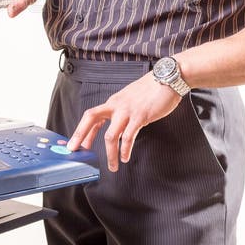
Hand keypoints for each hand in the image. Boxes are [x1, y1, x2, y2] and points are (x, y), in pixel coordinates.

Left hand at [67, 72, 182, 171]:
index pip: (92, 116)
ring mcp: (127, 111)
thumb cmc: (152, 89)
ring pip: (111, 135)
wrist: (169, 78)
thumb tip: (118, 124)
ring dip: (110, 154)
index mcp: (114, 102)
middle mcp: (117, 105)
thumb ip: (122, 110)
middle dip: (81, 134)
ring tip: (113, 166)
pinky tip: (125, 157)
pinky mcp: (140, 116)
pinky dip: (125, 150)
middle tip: (76, 150)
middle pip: (91, 118)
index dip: (82, 130)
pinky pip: (128, 137)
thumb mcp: (131, 98)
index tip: (76, 143)